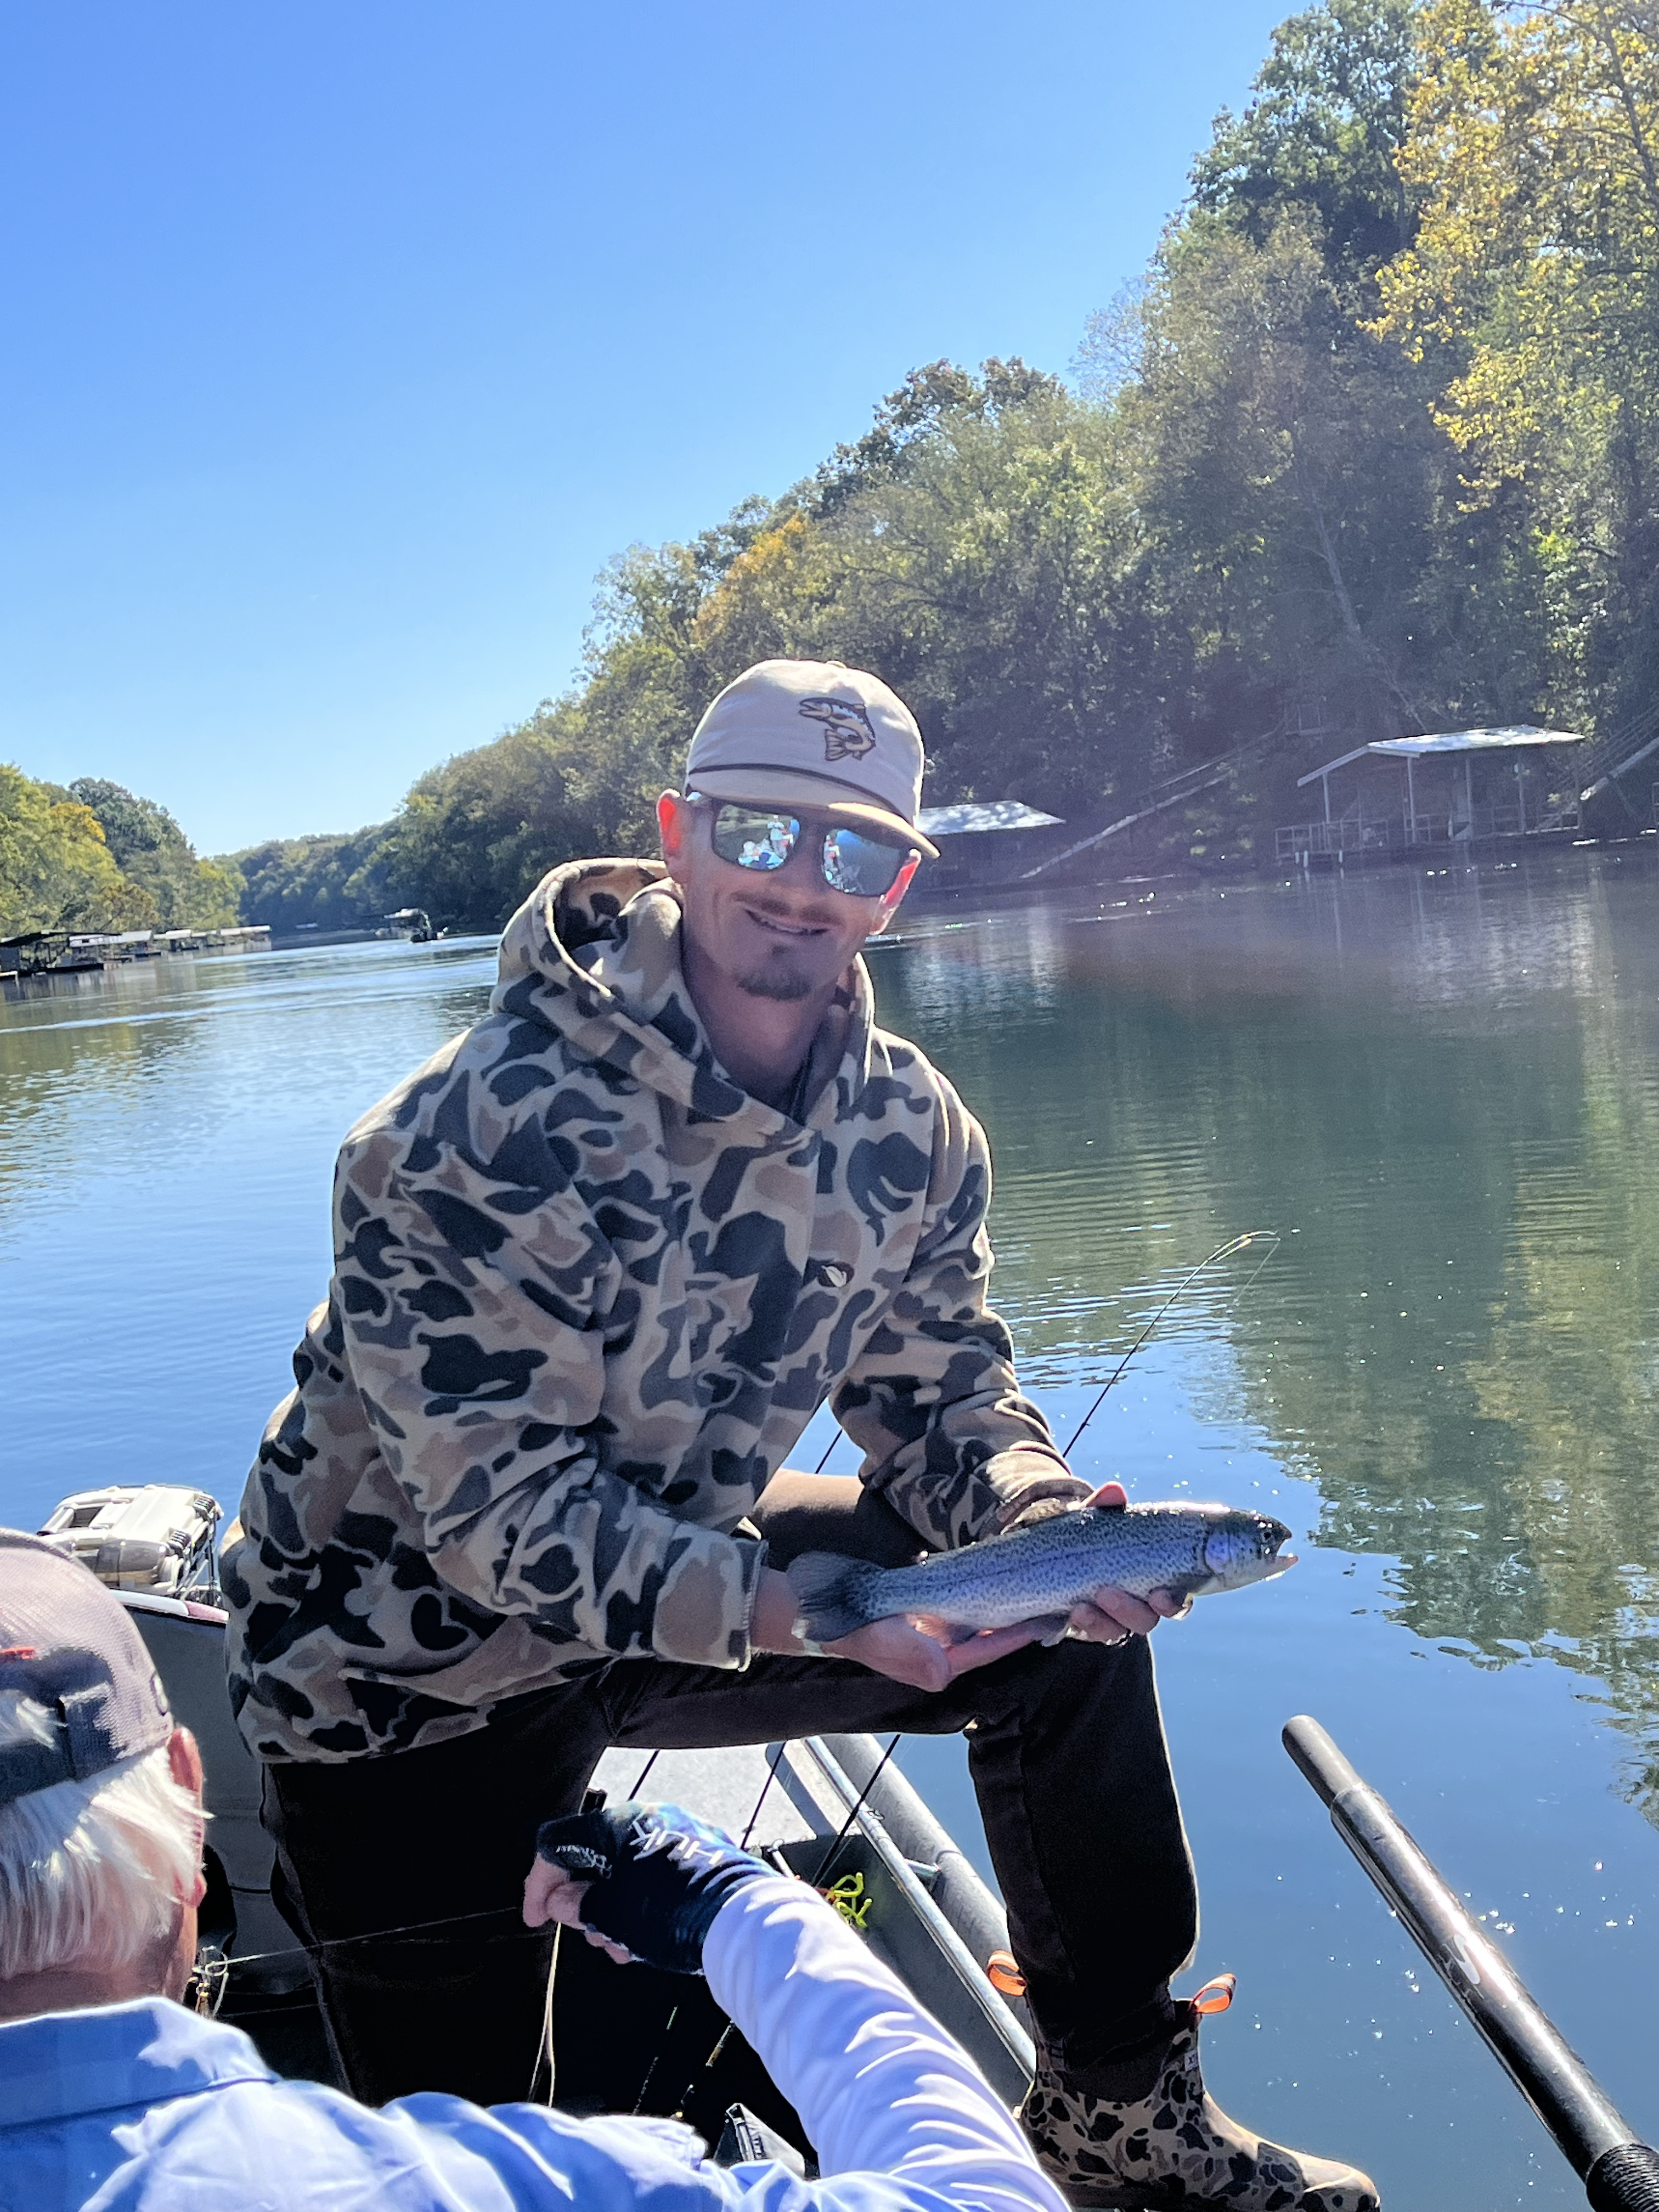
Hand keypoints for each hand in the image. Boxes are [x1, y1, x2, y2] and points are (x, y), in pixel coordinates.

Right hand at [523, 1801, 771, 1973]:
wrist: (744, 1921)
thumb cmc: (676, 1912)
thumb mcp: (613, 1915)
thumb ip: (579, 1905)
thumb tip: (563, 1900)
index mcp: (620, 1821)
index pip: (561, 1841)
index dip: (540, 1882)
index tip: (537, 1916)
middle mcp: (650, 1818)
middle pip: (595, 1856)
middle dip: (584, 1902)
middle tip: (587, 1935)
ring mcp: (680, 1834)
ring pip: (627, 1870)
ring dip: (613, 1909)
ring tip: (620, 1946)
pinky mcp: (703, 1853)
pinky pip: (656, 1875)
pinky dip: (641, 1904)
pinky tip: (645, 1938)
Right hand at [752, 1563, 1050, 1690]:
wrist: (816, 1606)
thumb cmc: (847, 1622)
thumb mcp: (876, 1636)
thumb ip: (908, 1654)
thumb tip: (943, 1672)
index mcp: (936, 1663)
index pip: (987, 1648)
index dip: (1017, 1633)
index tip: (1047, 1615)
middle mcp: (941, 1650)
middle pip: (990, 1635)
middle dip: (1019, 1617)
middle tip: (1054, 1596)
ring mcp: (934, 1632)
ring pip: (980, 1618)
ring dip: (1004, 1601)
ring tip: (1034, 1581)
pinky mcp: (926, 1615)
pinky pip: (961, 1604)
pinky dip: (978, 1589)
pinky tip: (992, 1569)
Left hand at [1061, 1481, 1185, 1643]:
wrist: (1042, 1556)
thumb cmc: (1083, 1537)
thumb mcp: (1090, 1520)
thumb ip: (1103, 1507)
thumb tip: (1115, 1491)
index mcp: (1150, 1579)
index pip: (1174, 1598)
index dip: (1173, 1602)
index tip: (1160, 1595)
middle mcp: (1136, 1605)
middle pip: (1146, 1620)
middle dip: (1130, 1611)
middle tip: (1107, 1593)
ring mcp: (1110, 1620)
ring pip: (1117, 1631)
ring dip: (1101, 1621)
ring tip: (1081, 1606)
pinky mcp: (1085, 1629)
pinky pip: (1089, 1635)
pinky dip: (1082, 1626)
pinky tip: (1070, 1614)